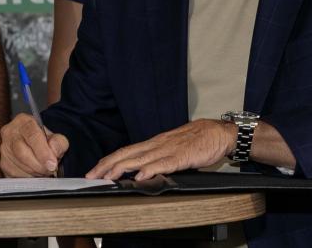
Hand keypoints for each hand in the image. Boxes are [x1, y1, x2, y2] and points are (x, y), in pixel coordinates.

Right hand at [0, 113, 68, 176]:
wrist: (35, 145)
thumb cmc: (44, 140)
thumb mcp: (56, 137)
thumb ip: (59, 142)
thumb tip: (54, 152)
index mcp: (23, 121)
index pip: (32, 135)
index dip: (43, 152)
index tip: (52, 164)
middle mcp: (10, 133)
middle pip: (22, 152)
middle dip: (39, 164)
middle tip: (50, 170)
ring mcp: (4, 149)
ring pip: (18, 164)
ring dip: (35, 172)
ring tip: (45, 171)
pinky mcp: (3, 163)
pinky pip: (15, 174)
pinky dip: (28, 177)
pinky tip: (36, 174)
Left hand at [86, 119, 234, 179]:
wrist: (220, 133)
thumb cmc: (198, 140)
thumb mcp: (174, 147)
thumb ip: (159, 157)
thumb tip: (143, 169)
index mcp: (155, 142)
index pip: (127, 150)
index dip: (109, 160)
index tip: (95, 170)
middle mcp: (158, 144)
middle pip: (127, 154)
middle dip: (107, 165)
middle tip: (91, 176)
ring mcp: (169, 150)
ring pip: (140, 159)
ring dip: (121, 168)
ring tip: (107, 177)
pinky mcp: (182, 157)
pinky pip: (163, 164)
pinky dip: (150, 170)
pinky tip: (139, 176)